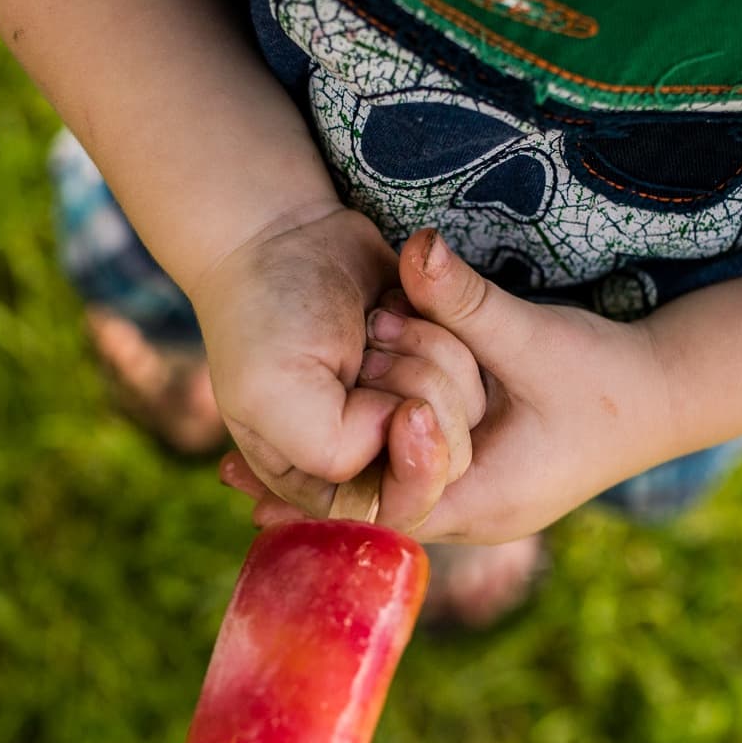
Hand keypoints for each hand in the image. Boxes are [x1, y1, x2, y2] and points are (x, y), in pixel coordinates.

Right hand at [191, 208, 488, 528]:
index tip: (408, 410)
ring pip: (467, 412)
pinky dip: (446, 331)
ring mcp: (400, 410)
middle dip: (418, 394)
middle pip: (445, 462)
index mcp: (324, 480)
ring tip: (374, 322)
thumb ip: (332, 451)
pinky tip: (393, 309)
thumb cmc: (266, 313)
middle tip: (365, 351)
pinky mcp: (428, 366)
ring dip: (429, 354)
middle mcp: (367, 456)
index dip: (418, 469)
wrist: (281, 230)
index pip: (399, 512)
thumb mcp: (273, 395)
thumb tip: (398, 430)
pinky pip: (474, 367)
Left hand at [223, 229, 672, 544]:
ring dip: (331, 479)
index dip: (322, 490)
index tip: (260, 472)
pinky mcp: (478, 470)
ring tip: (248, 470)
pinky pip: (404, 473)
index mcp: (487, 496)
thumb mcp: (533, 335)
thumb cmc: (607, 375)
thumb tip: (417, 249)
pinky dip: (362, 461)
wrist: (666, 392)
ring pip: (387, 494)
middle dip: (310, 492)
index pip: (387, 507)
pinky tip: (312, 448)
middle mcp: (477, 510)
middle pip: (374, 511)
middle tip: (232, 477)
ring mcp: (478, 496)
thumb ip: (469, 300)